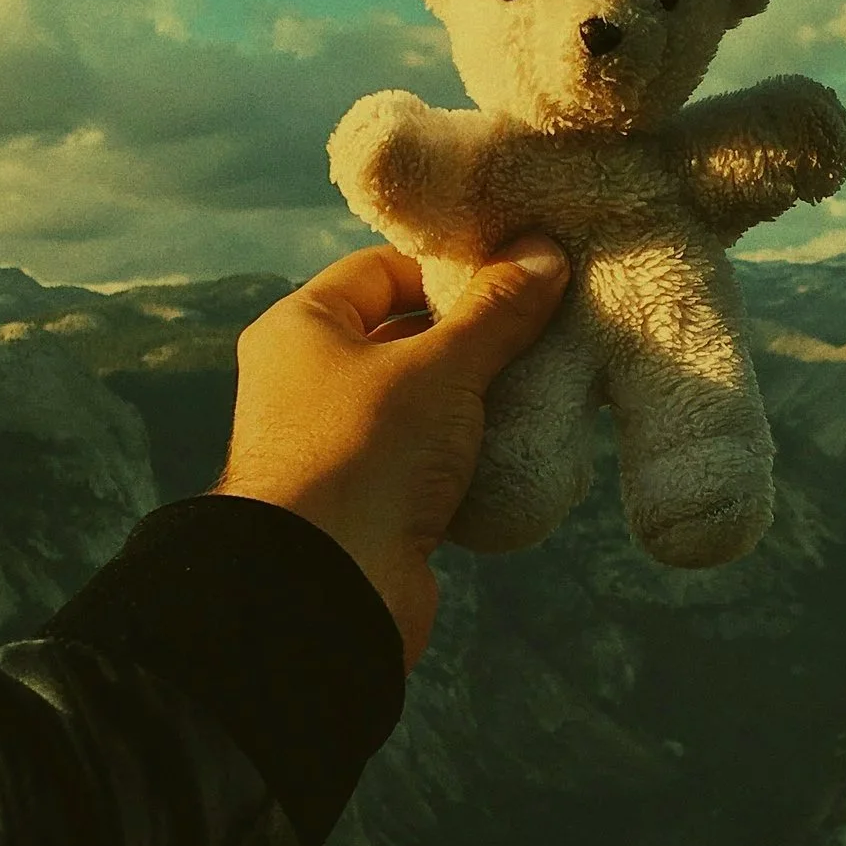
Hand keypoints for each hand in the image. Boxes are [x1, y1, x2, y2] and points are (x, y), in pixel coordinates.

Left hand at [214, 237, 569, 667]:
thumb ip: (496, 311)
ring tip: (540, 381)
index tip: (515, 273)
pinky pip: (426, 457)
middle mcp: (306, 380)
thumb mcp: (441, 369)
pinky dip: (467, 452)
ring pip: (421, 400)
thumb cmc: (364, 455)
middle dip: (472, 334)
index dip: (448, 267)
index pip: (381, 269)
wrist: (325, 592)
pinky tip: (517, 445)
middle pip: (403, 334)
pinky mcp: (366, 498)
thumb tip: (544, 253)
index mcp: (301, 329)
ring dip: (475, 397)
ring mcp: (336, 443)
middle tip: (540, 326)